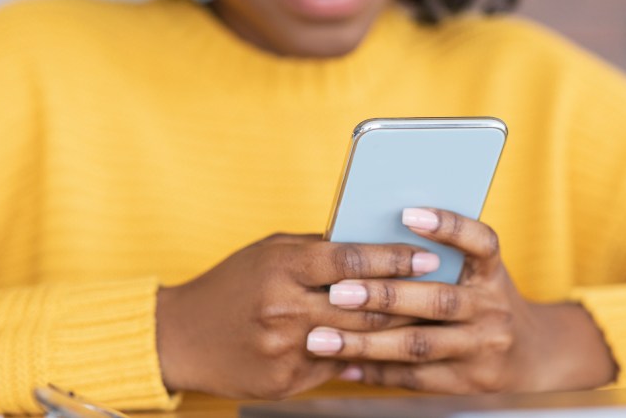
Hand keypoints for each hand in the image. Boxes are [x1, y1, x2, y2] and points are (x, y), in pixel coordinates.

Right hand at [155, 233, 439, 398]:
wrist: (182, 337)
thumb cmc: (231, 285)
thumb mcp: (269, 252)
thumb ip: (316, 249)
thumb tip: (369, 244)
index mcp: (282, 266)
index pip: (351, 259)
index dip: (395, 258)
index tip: (427, 257)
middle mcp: (284, 307)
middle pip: (364, 305)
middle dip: (409, 299)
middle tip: (443, 292)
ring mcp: (285, 348)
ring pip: (358, 340)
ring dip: (396, 331)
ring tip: (427, 320)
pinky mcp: (285, 380)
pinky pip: (337, 366)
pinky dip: (363, 356)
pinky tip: (387, 349)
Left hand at [308, 208, 617, 392]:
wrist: (534, 354)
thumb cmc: (483, 299)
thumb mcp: (475, 273)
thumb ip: (437, 258)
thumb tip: (365, 240)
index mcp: (492, 272)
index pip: (480, 242)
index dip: (447, 226)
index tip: (407, 214)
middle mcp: (493, 308)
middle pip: (437, 300)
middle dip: (383, 295)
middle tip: (337, 292)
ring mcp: (483, 348)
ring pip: (418, 345)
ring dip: (365, 342)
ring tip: (321, 339)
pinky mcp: (470, 382)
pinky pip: (416, 377)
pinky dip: (376, 371)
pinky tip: (343, 365)